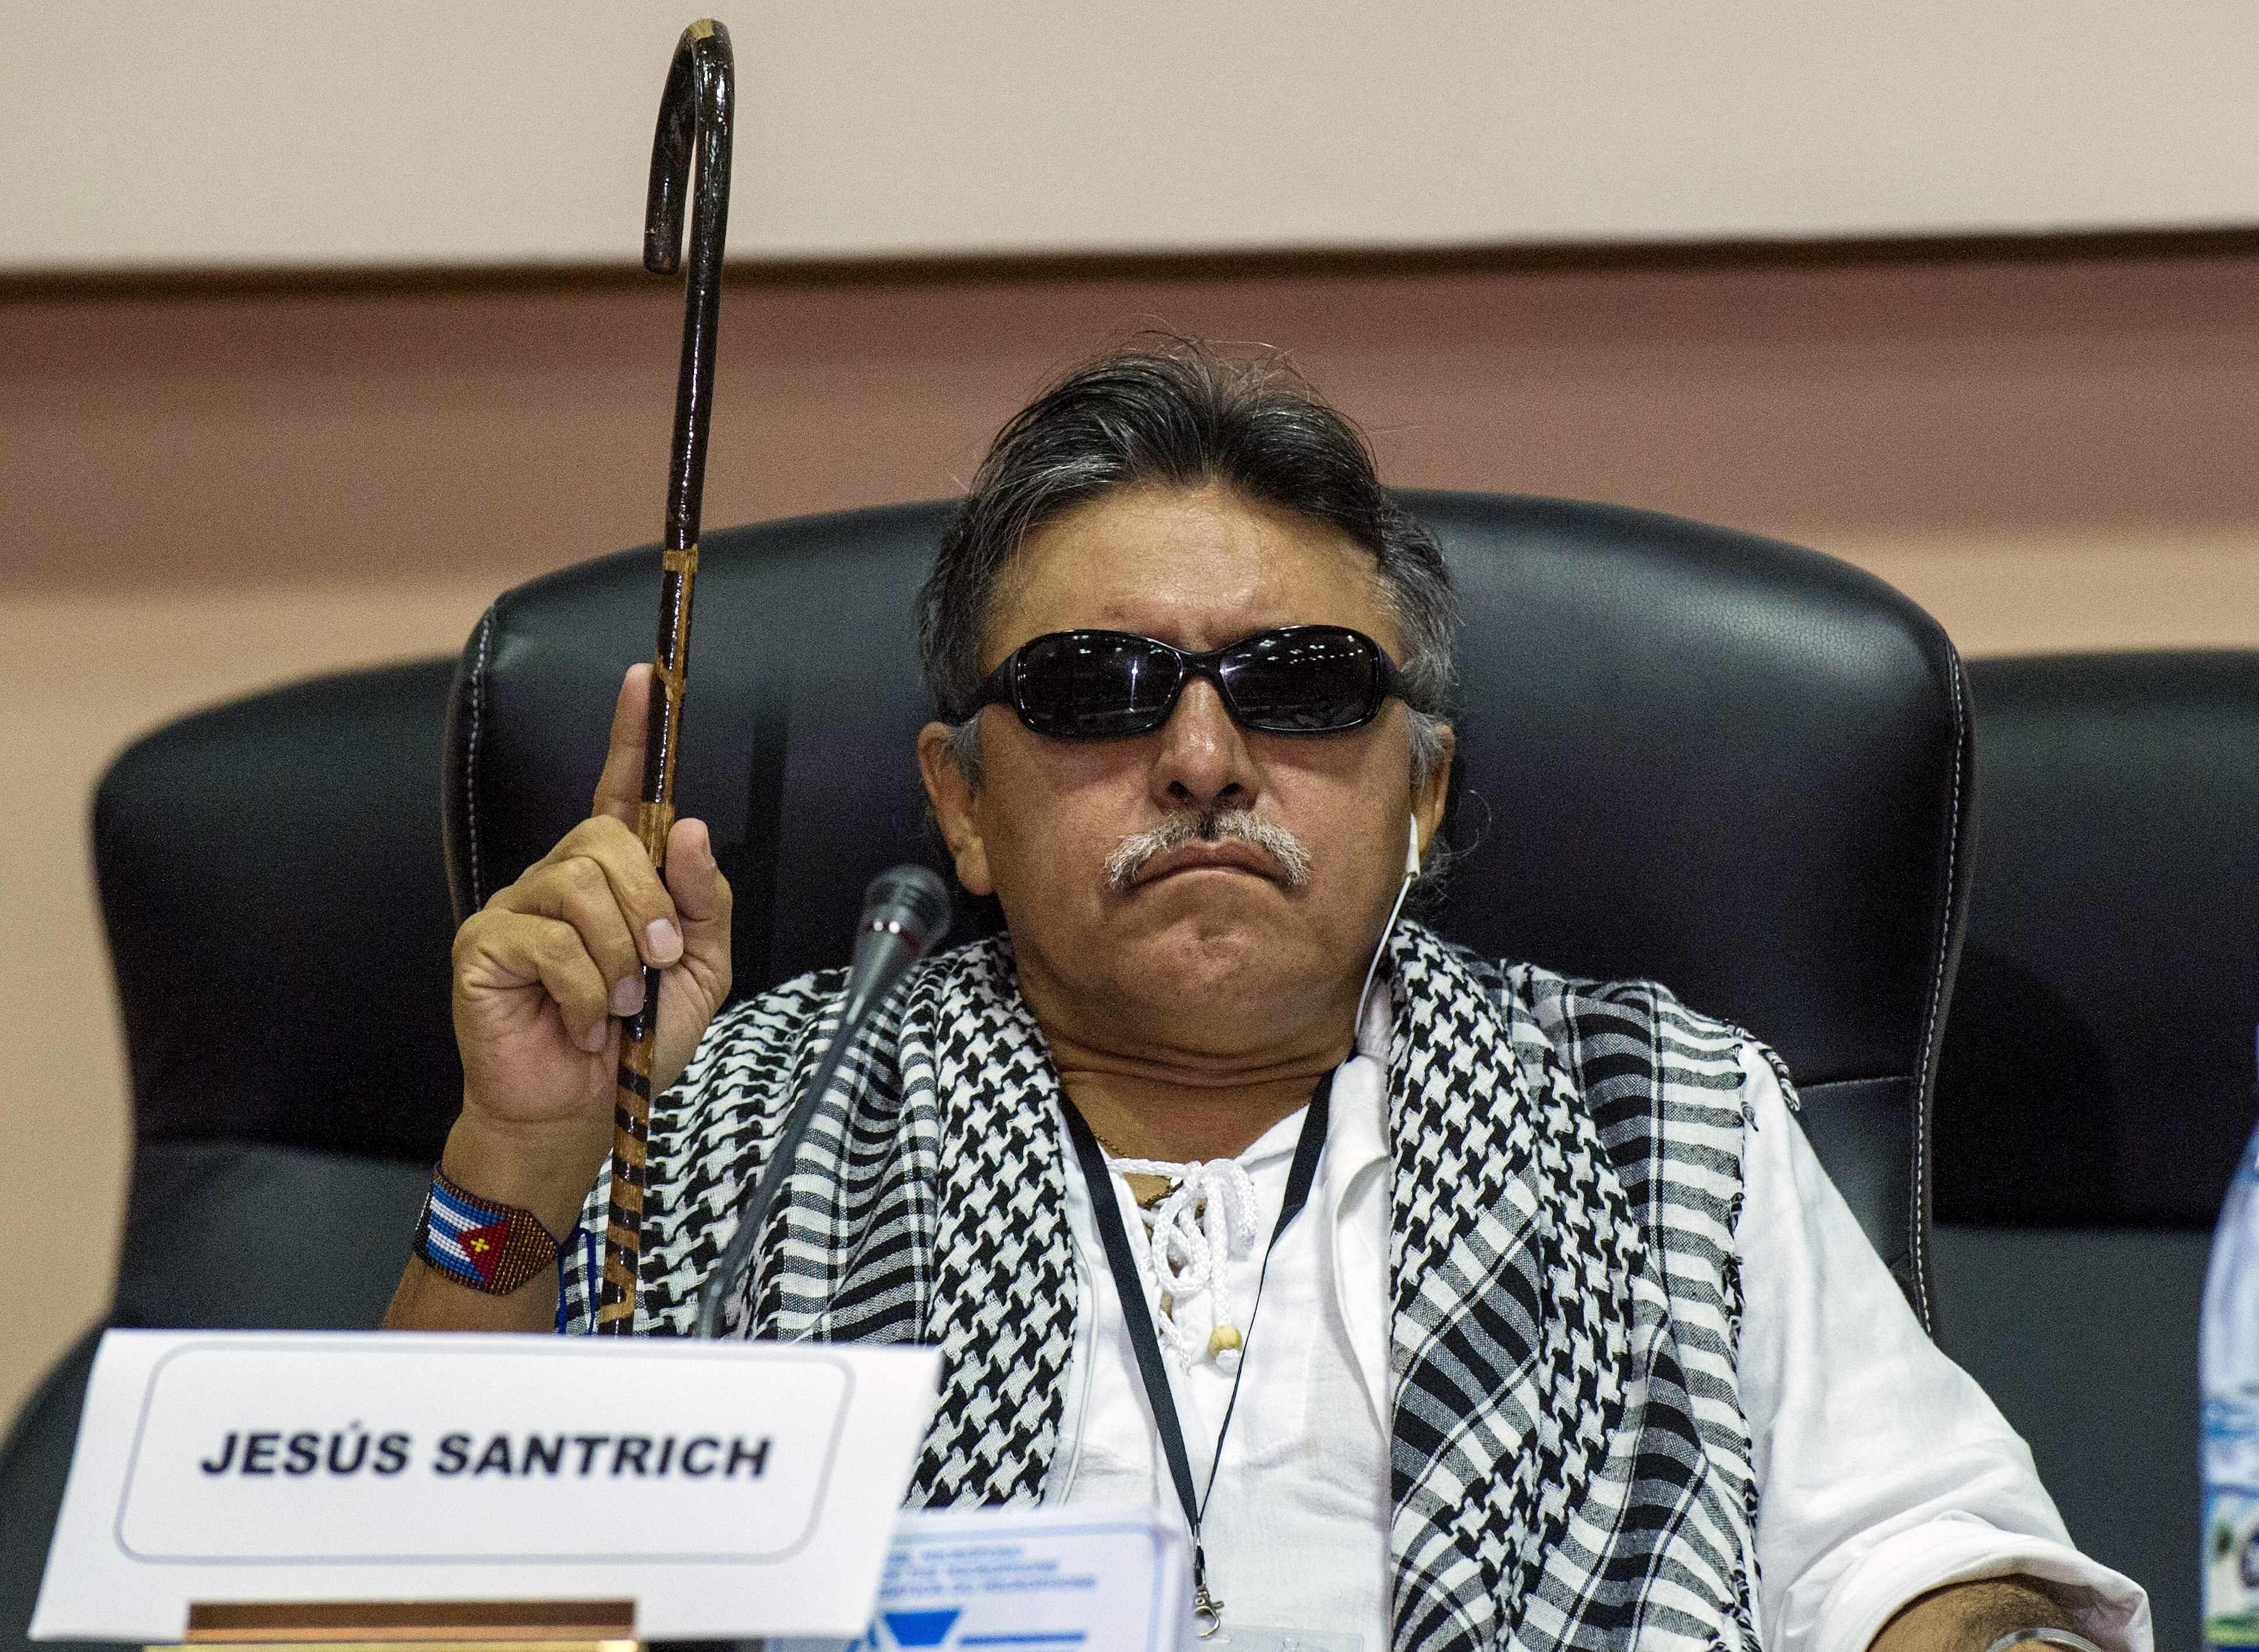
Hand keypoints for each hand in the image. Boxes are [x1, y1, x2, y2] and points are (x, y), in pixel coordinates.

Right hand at [446, 664, 733, 1208]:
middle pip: (608, 840)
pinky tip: (581, 1023)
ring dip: (617, 955)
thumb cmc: (634, 1042)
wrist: (581, 1112)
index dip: (630, 732)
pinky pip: (549, 941)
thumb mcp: (698, 970)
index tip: (646, 678)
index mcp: (612, 876)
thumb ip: (702, 901)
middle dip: (648, 905)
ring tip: (617, 1005)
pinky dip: (584, 992)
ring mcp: (516, 906)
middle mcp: (558, 876)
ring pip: (579, 886)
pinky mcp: (483, 944)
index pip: (619, 789)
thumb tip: (690, 829)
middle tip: (655, 966)